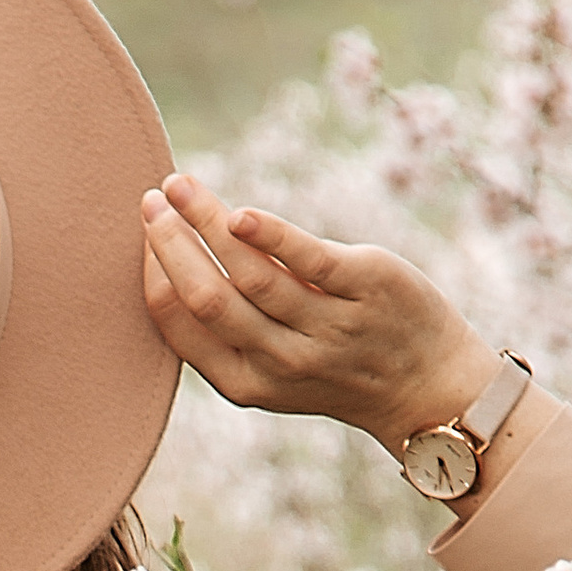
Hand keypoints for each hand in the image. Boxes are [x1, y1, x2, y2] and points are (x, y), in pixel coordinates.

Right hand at [140, 174, 496, 457]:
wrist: (425, 385)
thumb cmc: (338, 365)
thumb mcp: (276, 368)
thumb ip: (232, 328)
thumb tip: (177, 255)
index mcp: (245, 382)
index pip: (182, 326)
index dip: (155, 276)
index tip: (146, 232)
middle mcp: (282, 362)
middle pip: (208, 298)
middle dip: (172, 245)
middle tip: (151, 200)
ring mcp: (326, 327)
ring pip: (250, 273)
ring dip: (207, 221)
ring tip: (181, 185)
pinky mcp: (364, 287)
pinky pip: (307, 259)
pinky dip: (268, 235)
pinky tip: (237, 213)